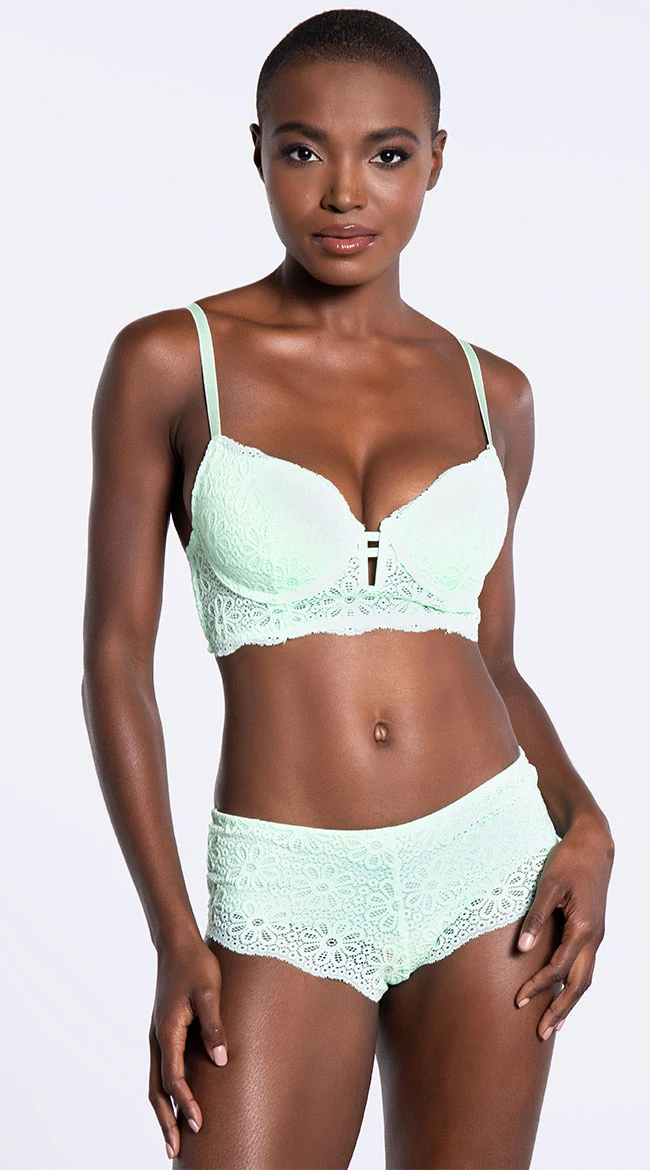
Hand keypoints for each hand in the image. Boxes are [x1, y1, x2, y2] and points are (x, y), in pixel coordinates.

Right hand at [148, 937, 227, 1160]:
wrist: (178, 944)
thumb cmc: (197, 965)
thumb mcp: (210, 991)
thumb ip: (215, 1025)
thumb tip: (221, 1060)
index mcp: (167, 1031)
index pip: (174, 1078)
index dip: (186, 1102)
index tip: (199, 1124)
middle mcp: (158, 1038)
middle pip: (157, 1090)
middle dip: (165, 1120)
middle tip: (175, 1150)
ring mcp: (158, 1036)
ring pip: (155, 1083)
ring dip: (163, 1111)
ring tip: (172, 1137)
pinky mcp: (164, 1032)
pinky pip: (161, 1070)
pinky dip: (165, 1092)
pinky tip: (176, 1101)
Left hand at [515, 812, 614, 1039]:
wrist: (593, 845)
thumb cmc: (569, 861)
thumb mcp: (548, 885)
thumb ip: (536, 917)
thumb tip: (522, 948)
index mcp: (583, 929)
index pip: (558, 968)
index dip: (538, 986)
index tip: (518, 1000)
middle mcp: (593, 938)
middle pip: (579, 985)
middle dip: (560, 1009)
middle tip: (541, 1032)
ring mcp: (595, 936)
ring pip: (585, 979)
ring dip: (569, 1002)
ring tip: (553, 1023)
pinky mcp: (592, 931)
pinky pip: (585, 966)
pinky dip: (574, 985)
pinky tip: (562, 992)